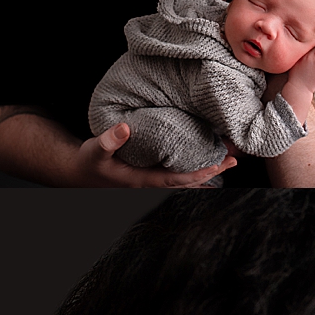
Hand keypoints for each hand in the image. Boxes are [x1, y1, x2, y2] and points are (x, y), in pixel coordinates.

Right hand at [75, 122, 232, 187]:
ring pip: (186, 183)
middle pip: (189, 184)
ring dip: (208, 174)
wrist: (80, 174)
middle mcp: (152, 186)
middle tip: (234, 160)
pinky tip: (208, 167)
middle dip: (212, 173)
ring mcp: (153, 185)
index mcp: (142, 182)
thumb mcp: (94, 150)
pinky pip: (179, 179)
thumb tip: (124, 128)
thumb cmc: (89, 162)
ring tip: (229, 161)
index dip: (198, 175)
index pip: (177, 180)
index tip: (217, 166)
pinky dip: (196, 173)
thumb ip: (108, 139)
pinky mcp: (152, 179)